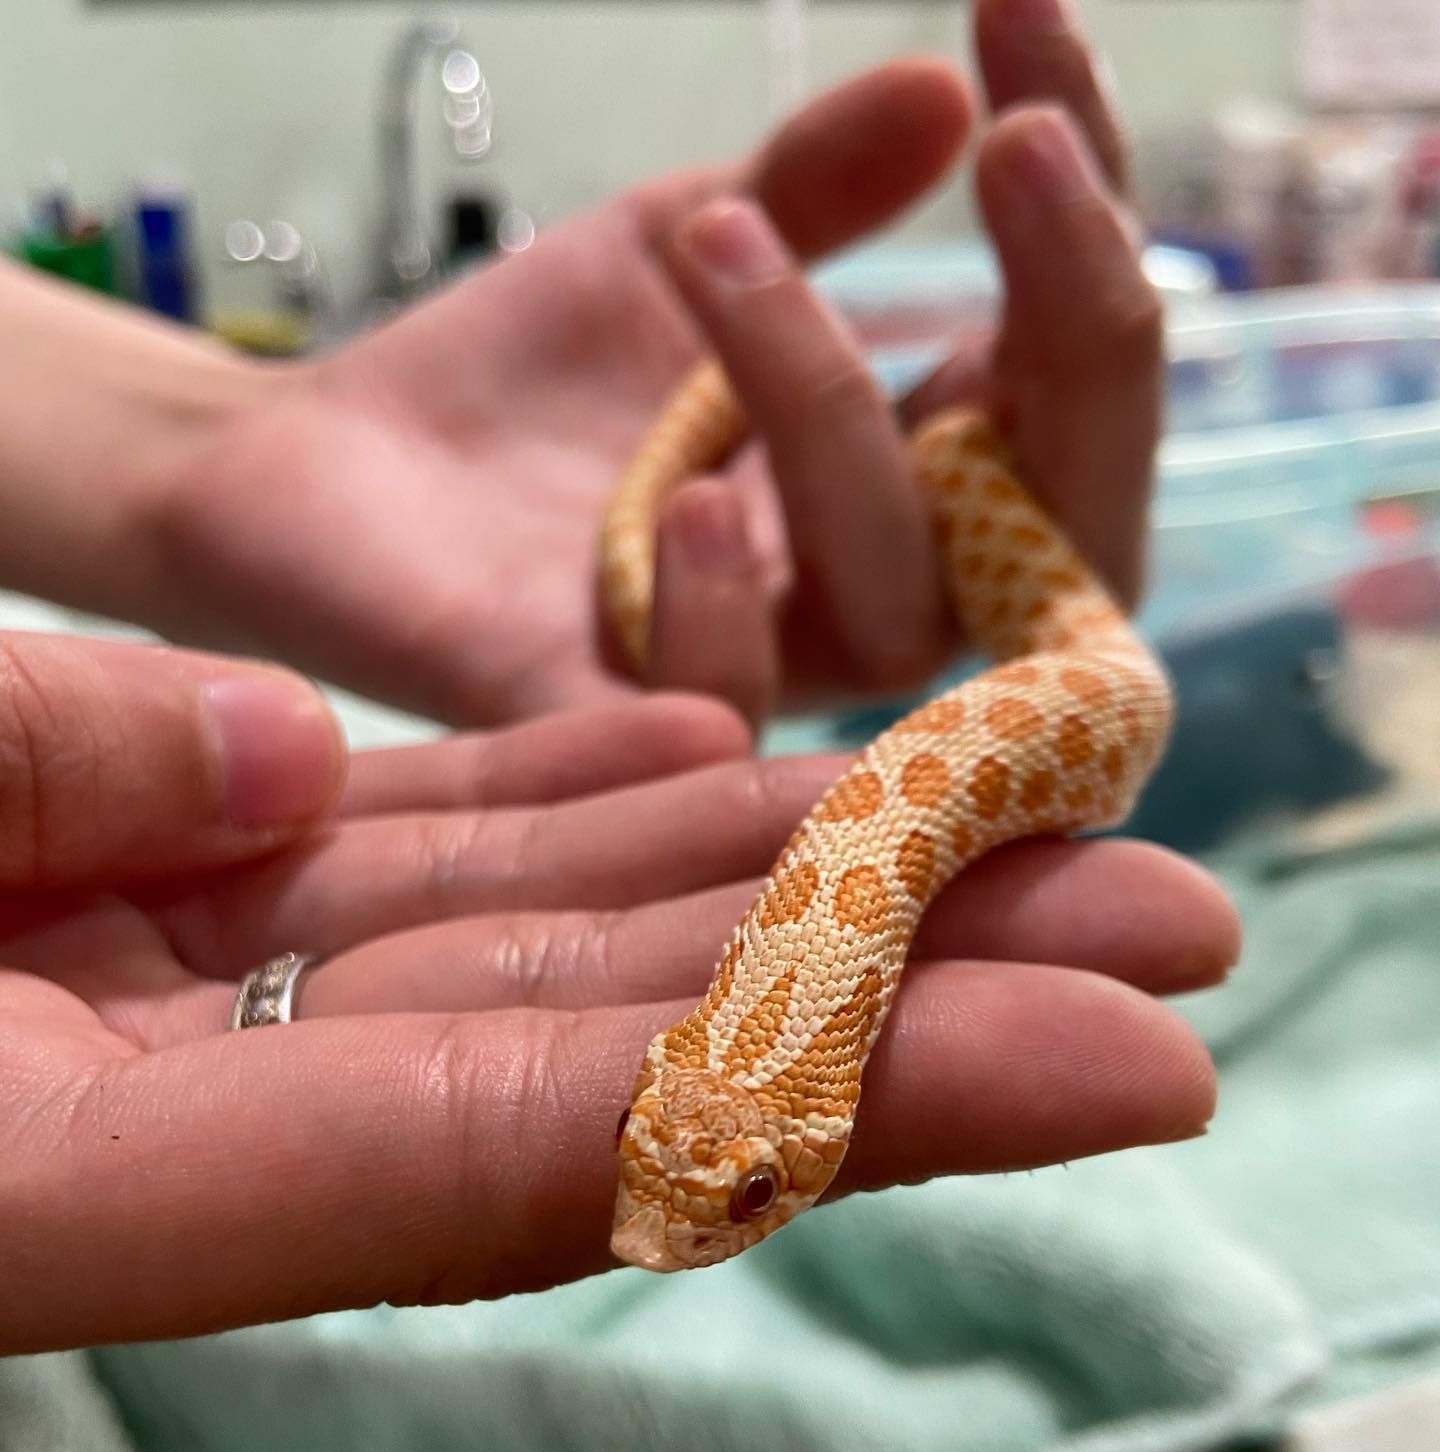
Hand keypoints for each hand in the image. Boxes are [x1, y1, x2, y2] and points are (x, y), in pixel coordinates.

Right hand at [0, 635, 1235, 1353]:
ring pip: (546, 935)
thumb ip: (5, 799)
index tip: (1124, 1066)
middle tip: (1172, 932)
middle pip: (623, 1057)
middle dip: (913, 992)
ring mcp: (190, 999)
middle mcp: (193, 1109)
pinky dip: (570, 807)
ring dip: (789, 879)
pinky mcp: (158, 897)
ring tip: (1017, 819)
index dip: (862, 1106)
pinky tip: (722, 762)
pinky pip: (408, 857)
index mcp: (91, 1180)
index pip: (561, 1149)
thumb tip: (272, 760)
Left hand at [140, 0, 1151, 727]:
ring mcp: (754, 668)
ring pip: (900, 614)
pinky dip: (721, 612)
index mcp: (910, 476)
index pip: (1073, 385)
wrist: (318, 465)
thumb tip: (951, 88)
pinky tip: (684, 501)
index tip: (1029, 24)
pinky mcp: (618, 730)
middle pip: (1069, 534)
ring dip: (836, 414)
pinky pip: (726, 718)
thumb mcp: (682, 240)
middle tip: (1019, 152)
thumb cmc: (526, 374)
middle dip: (1079, 337)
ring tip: (722, 244)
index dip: (1094, 224)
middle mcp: (864, 588)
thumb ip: (816, 187)